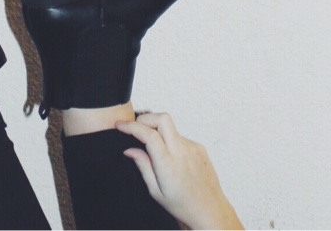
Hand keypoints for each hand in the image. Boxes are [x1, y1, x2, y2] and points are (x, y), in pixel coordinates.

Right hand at [116, 113, 242, 229]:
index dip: (131, 126)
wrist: (210, 211)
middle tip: (136, 128)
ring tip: (155, 151)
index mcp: (168, 164)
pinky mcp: (199, 148)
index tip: (121, 125)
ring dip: (158, 131)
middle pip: (162, 118)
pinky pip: (180, 137)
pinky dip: (170, 141)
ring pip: (170, 127)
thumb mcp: (156, 190)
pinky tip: (171, 158)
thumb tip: (130, 150)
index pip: (149, 134)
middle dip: (146, 119)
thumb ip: (143, 166)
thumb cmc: (184, 205)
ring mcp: (193, 148)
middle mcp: (182, 152)